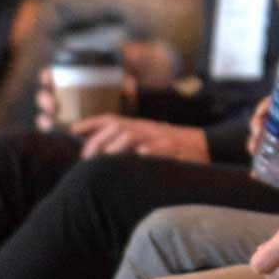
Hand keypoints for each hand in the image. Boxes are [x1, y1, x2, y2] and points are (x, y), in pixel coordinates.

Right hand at [35, 66, 136, 132]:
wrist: (119, 115)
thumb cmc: (116, 94)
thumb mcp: (121, 86)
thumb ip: (125, 84)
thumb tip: (128, 89)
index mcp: (67, 81)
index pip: (49, 76)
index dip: (45, 77)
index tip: (48, 79)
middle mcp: (59, 97)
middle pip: (43, 97)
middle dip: (44, 101)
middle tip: (53, 106)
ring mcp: (58, 114)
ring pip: (43, 116)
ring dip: (44, 120)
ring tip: (52, 123)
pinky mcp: (61, 130)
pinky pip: (50, 132)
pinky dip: (50, 133)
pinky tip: (55, 136)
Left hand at [68, 114, 208, 161]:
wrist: (206, 146)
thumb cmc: (172, 149)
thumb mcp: (147, 141)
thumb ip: (126, 145)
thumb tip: (97, 155)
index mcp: (139, 127)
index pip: (111, 120)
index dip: (91, 123)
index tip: (72, 130)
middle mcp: (147, 129)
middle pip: (118, 128)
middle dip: (99, 140)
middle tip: (87, 157)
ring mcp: (161, 138)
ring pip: (134, 135)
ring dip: (116, 146)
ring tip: (105, 158)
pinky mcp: (175, 149)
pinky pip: (159, 148)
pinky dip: (148, 151)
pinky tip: (138, 157)